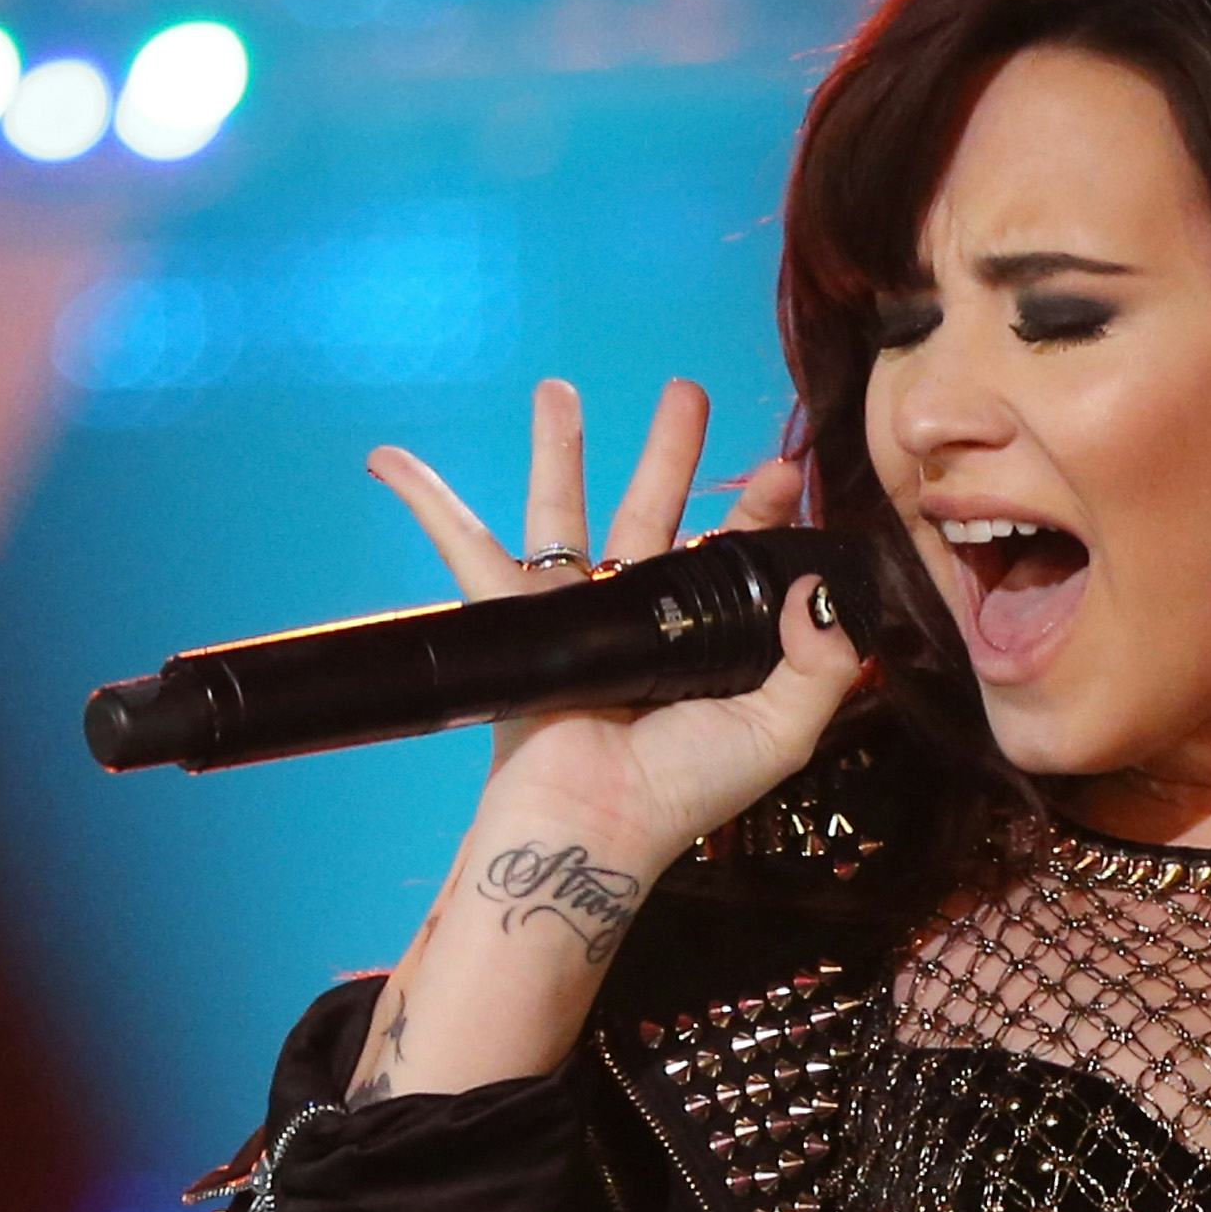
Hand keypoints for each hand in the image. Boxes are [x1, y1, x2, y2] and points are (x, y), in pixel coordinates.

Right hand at [364, 375, 861, 873]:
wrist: (596, 824)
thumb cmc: (685, 788)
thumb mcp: (782, 730)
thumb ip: (819, 661)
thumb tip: (817, 584)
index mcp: (705, 638)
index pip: (733, 557)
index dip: (758, 513)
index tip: (782, 469)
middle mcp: (641, 617)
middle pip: (653, 512)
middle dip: (668, 451)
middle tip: (686, 390)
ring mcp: (575, 614)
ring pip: (563, 513)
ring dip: (559, 449)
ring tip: (558, 387)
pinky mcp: (518, 619)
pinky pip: (466, 551)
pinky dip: (428, 504)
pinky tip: (390, 459)